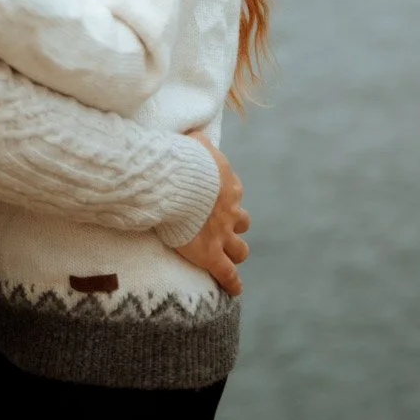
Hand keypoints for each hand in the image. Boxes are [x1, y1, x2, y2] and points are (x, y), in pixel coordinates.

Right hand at [170, 133, 250, 296]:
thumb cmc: (183, 159)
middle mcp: (230, 211)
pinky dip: (232, 283)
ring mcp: (223, 235)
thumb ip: (198, 139)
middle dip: (235, 225)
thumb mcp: (194, 141)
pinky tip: (234, 290)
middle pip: (242, 221)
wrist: (178, 183)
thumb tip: (195, 130)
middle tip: (221, 227)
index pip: (232, 191)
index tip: (211, 196)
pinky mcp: (212, 255)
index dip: (223, 195)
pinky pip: (228, 274)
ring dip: (235, 252)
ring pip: (240, 250)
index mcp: (228, 184)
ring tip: (228, 257)